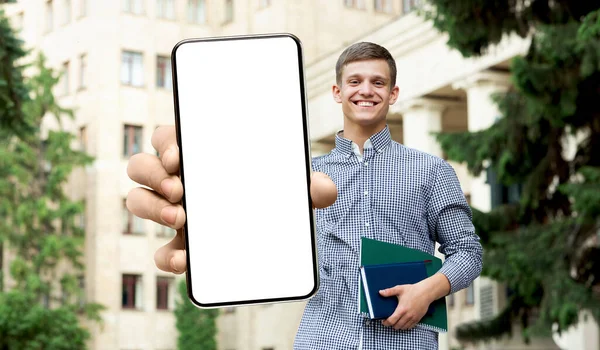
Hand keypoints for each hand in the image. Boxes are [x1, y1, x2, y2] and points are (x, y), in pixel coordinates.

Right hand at [126, 125, 336, 274]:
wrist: (268, 233)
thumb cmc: (271, 195)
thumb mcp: (290, 186)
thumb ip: (309, 186)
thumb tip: (327, 190)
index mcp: (200, 156)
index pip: (169, 136)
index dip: (166, 140)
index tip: (179, 153)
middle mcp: (178, 180)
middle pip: (142, 165)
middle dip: (153, 174)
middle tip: (180, 189)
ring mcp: (174, 212)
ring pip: (138, 199)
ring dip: (151, 207)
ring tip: (181, 217)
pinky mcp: (180, 245)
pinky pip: (160, 251)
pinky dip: (166, 257)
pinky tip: (185, 260)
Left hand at [379, 283, 432, 329]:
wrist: (425, 292)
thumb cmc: (412, 290)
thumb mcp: (399, 289)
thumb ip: (389, 292)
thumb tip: (380, 292)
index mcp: (401, 309)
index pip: (392, 321)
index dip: (386, 323)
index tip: (383, 321)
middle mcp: (407, 315)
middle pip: (397, 326)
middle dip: (391, 325)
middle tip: (389, 321)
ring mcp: (413, 318)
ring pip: (404, 327)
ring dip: (399, 326)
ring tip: (396, 321)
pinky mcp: (418, 319)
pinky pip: (410, 327)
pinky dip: (406, 326)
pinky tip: (403, 322)